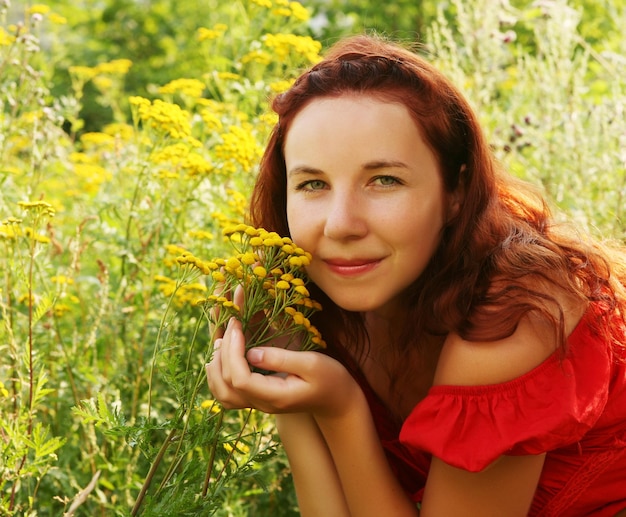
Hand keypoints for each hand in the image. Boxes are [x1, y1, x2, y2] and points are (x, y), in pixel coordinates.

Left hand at [206, 317, 359, 416]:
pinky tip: (224, 353)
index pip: (240, 380)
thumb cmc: (330, 378)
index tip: (237, 326)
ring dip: (216, 365)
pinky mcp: (257, 395)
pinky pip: (228, 391)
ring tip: (222, 339)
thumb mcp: (312, 364)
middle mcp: (262, 403)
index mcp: (275, 396)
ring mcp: (257, 402)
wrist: (337, 400)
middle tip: (230, 324)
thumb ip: (281, 359)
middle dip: (223, 353)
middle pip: (226, 386)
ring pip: (222, 393)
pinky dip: (219, 373)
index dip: (232, 352)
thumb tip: (251, 353)